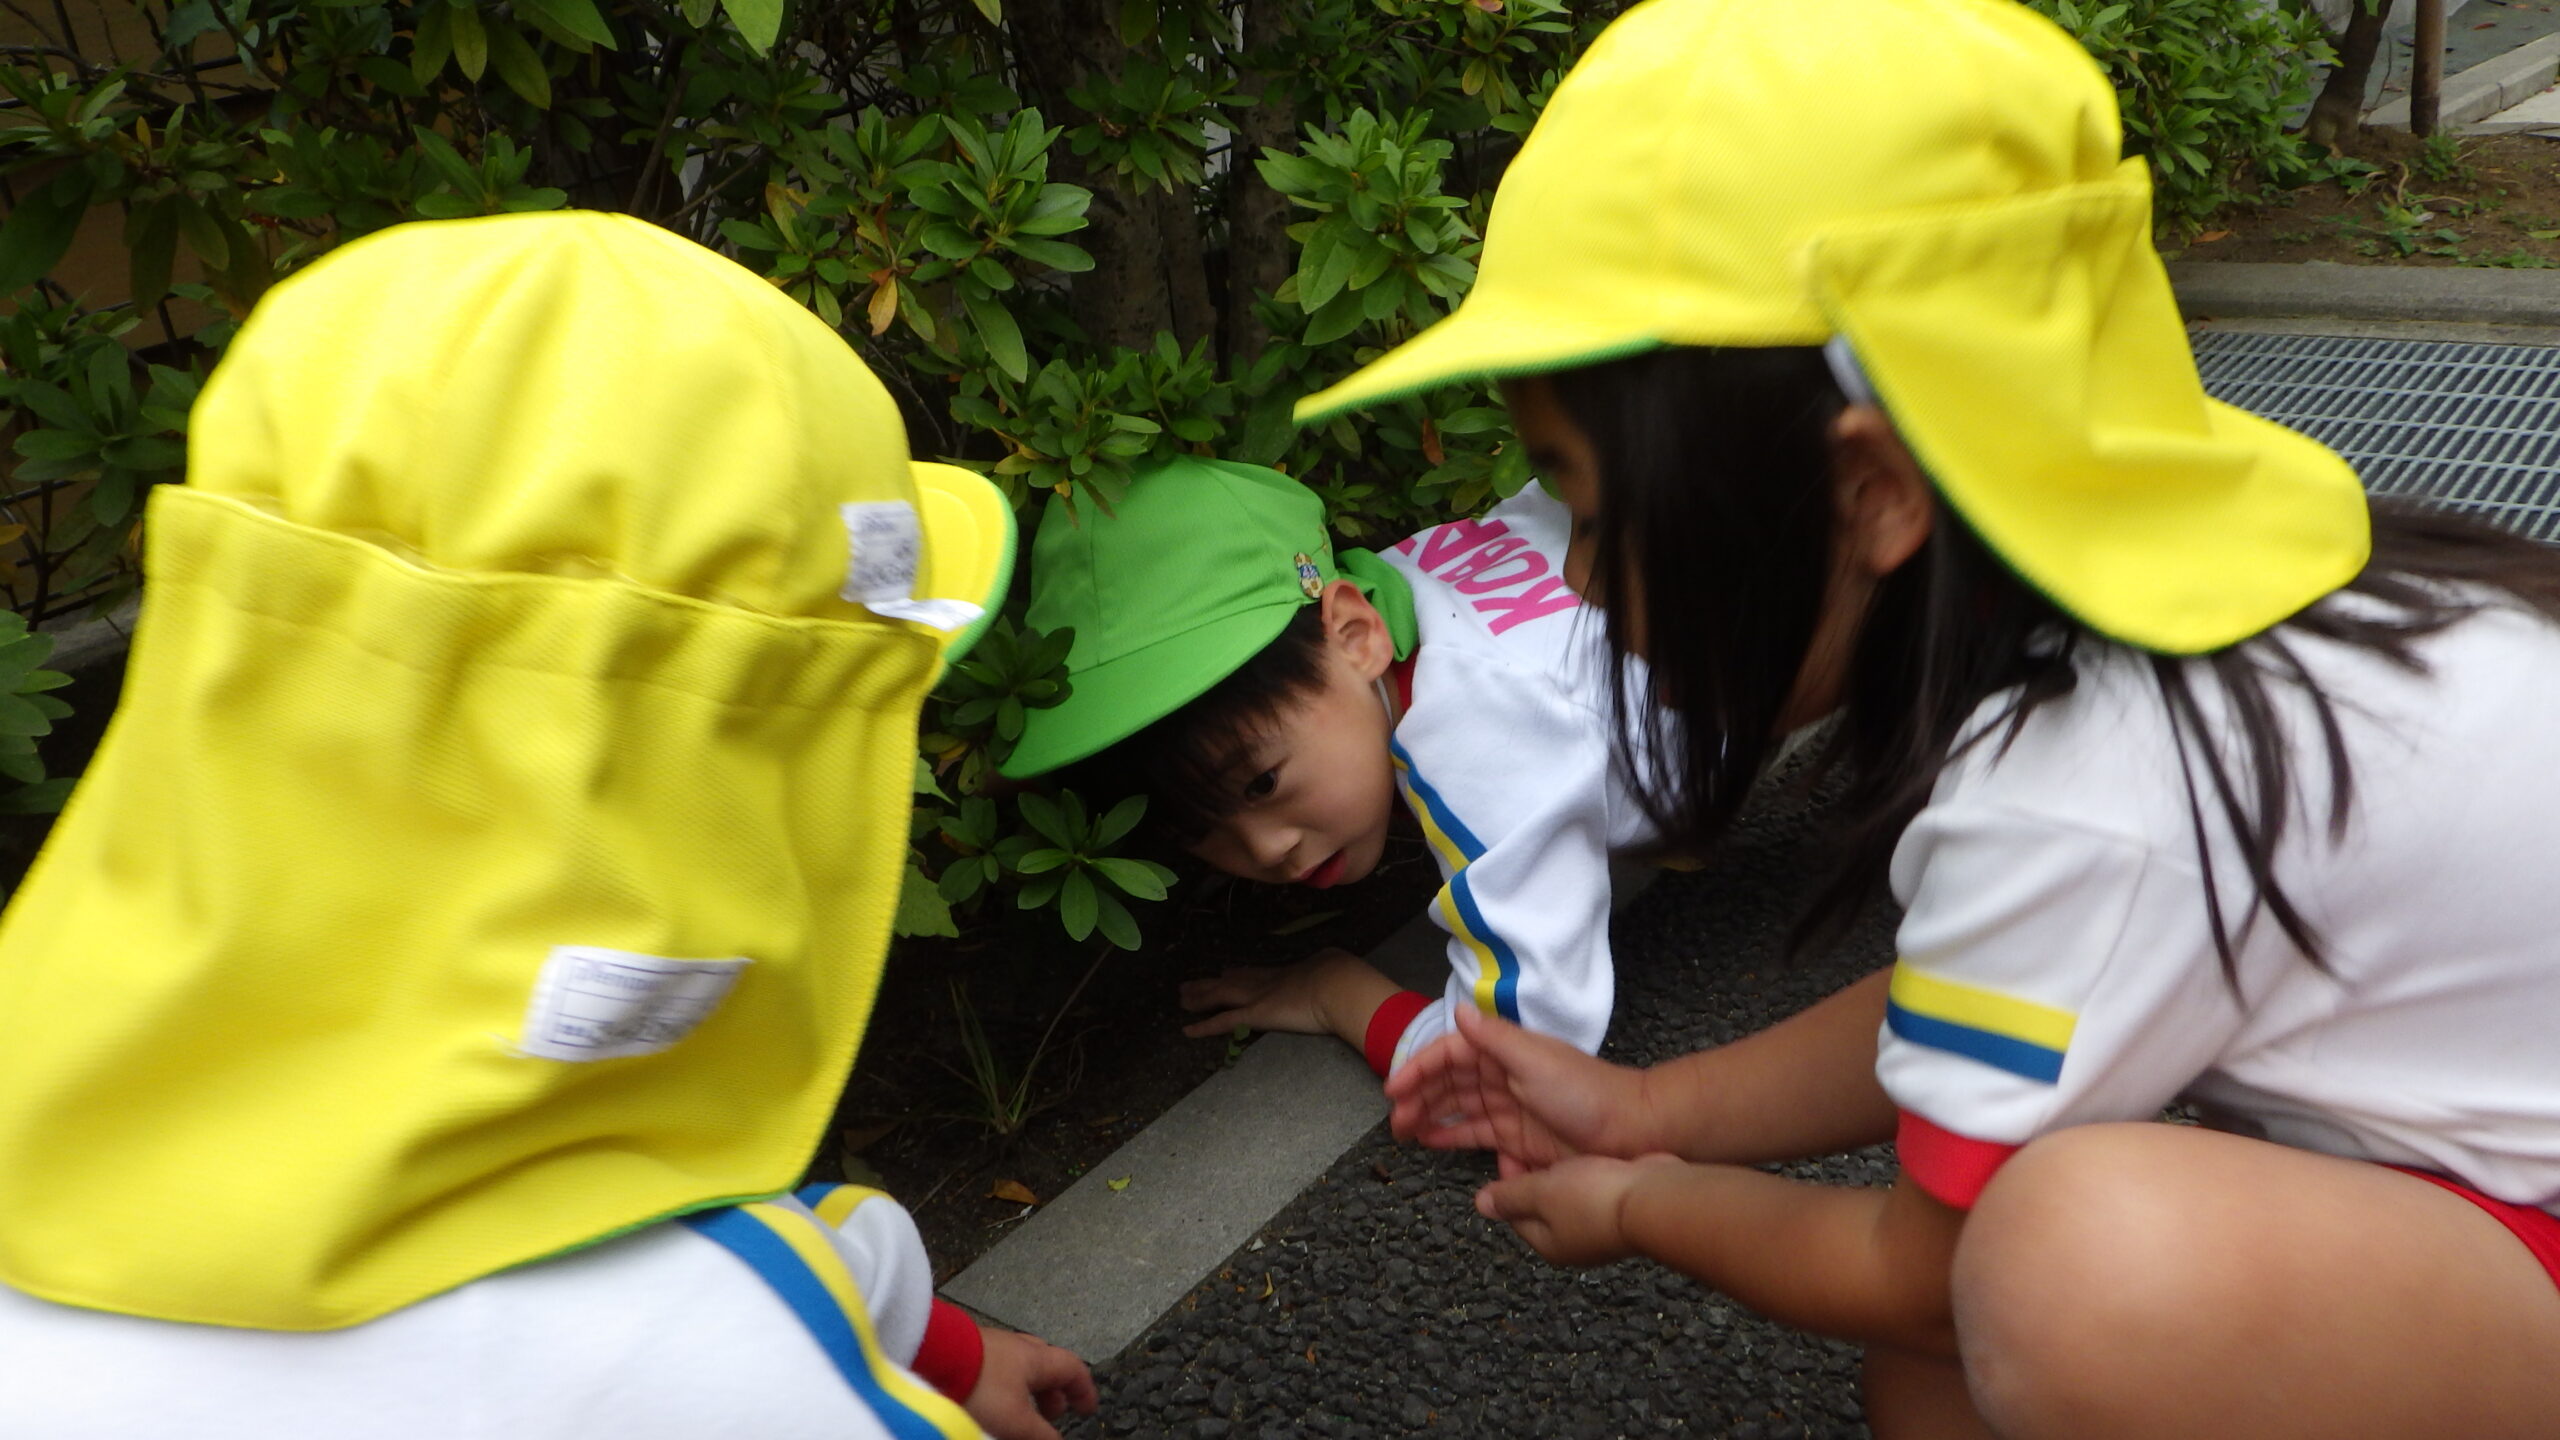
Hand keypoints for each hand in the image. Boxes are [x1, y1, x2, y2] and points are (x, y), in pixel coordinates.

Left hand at [963, 1325, 1097, 1439]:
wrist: (931, 1359)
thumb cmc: (978, 1385)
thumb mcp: (1016, 1420)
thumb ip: (1041, 1434)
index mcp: (1036, 1357)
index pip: (1072, 1368)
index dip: (1083, 1389)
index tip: (1086, 1408)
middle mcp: (1017, 1347)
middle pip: (1046, 1367)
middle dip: (1053, 1393)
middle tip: (1052, 1416)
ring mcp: (991, 1347)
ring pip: (1020, 1369)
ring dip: (1028, 1393)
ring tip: (1021, 1415)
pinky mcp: (968, 1353)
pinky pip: (997, 1371)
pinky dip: (1005, 1389)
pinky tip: (993, 1404)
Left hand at [1178, 947, 1375, 1039]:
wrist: (1338, 985)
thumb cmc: (1343, 977)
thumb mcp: (1336, 967)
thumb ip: (1330, 969)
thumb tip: (1338, 968)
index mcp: (1286, 972)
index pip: (1255, 973)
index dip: (1237, 973)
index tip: (1225, 972)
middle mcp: (1266, 981)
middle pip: (1231, 981)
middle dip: (1210, 983)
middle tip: (1191, 984)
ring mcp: (1258, 996)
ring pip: (1220, 996)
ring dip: (1199, 997)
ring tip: (1182, 998)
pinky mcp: (1255, 1014)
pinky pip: (1223, 1021)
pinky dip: (1204, 1026)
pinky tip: (1187, 1030)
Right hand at [1384, 1003, 1652, 1174]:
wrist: (1633, 1130)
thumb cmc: (1585, 1093)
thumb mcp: (1535, 1060)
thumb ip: (1494, 1037)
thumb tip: (1459, 1010)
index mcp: (1505, 1053)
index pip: (1450, 1054)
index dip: (1419, 1067)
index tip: (1394, 1087)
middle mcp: (1503, 1078)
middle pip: (1450, 1084)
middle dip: (1419, 1097)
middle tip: (1396, 1121)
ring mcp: (1510, 1109)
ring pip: (1459, 1110)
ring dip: (1430, 1118)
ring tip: (1405, 1133)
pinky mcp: (1519, 1139)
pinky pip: (1478, 1137)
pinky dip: (1454, 1138)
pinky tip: (1434, 1144)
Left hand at [1475, 1152, 1686, 1266]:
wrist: (1654, 1198)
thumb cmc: (1595, 1199)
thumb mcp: (1540, 1191)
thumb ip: (1510, 1196)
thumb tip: (1481, 1205)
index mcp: (1547, 1243)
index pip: (1513, 1214)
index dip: (1506, 1183)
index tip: (1508, 1154)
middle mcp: (1574, 1243)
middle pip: (1542, 1208)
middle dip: (1536, 1180)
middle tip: (1538, 1150)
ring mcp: (1601, 1229)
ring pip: (1571, 1198)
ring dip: (1565, 1176)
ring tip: (1565, 1151)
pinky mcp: (1623, 1212)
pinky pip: (1597, 1192)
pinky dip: (1590, 1175)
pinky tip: (1594, 1158)